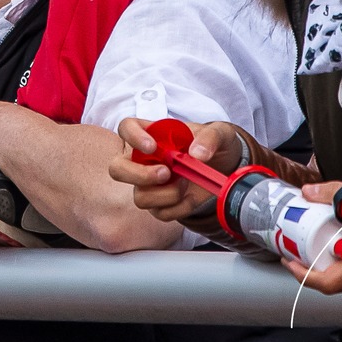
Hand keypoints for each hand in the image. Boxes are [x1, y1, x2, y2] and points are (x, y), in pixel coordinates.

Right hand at [108, 118, 246, 222]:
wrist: (223, 167)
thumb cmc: (213, 145)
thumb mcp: (218, 133)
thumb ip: (210, 138)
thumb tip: (198, 154)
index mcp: (152, 133)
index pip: (126, 128)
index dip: (133, 137)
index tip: (152, 146)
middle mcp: (143, 159)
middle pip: (118, 169)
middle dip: (139, 175)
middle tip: (165, 173)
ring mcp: (148, 184)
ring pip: (139, 197)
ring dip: (166, 195)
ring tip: (185, 183)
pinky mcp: (160, 204)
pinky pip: (160, 213)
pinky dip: (179, 208)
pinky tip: (191, 197)